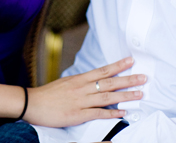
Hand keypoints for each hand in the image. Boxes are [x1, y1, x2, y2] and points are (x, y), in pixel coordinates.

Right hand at [23, 57, 143, 127]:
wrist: (32, 103)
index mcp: (79, 79)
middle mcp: (82, 87)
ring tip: (139, 94)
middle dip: (128, 79)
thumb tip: (93, 82)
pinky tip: (122, 112)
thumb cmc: (48, 94)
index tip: (131, 61)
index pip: (103, 70)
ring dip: (125, 95)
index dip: (118, 65)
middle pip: (109, 81)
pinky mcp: (77, 114)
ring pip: (107, 96)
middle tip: (144, 78)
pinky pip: (98, 113)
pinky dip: (112, 113)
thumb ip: (80, 83)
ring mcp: (80, 101)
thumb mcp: (65, 83)